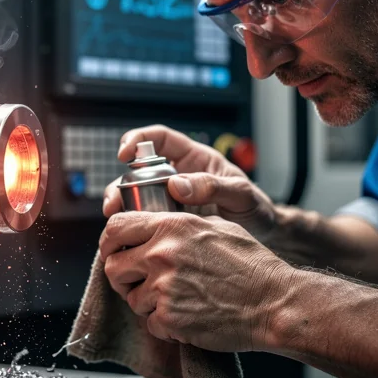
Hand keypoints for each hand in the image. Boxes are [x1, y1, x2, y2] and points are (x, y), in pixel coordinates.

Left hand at [99, 211, 292, 352]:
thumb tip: (156, 226)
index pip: (115, 226)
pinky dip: (164, 326)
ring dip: (147, 304)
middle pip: (112, 266)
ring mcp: (163, 287)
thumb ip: (179, 224)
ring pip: (130, 298)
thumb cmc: (252, 265)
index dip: (109, 242)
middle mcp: (162, 254)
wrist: (273, 302)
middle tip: (140, 283)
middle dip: (123, 276)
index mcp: (171, 227)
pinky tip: (186, 318)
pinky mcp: (169, 319)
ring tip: (175, 301)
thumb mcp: (215, 226)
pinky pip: (150, 324)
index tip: (114, 251)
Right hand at [103, 125, 277, 240]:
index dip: (138, 140)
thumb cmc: (256, 210)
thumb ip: (213, 187)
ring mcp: (170, 201)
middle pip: (137, 172)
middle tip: (113, 202)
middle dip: (119, 184)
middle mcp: (177, 177)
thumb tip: (177, 185)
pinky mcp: (168, 223)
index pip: (160, 139)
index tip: (124, 154)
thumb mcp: (241, 195)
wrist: (264, 238)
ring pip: (135, 198)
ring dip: (121, 208)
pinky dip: (132, 227)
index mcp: (194, 159)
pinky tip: (128, 238)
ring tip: (114, 221)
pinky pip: (144, 221)